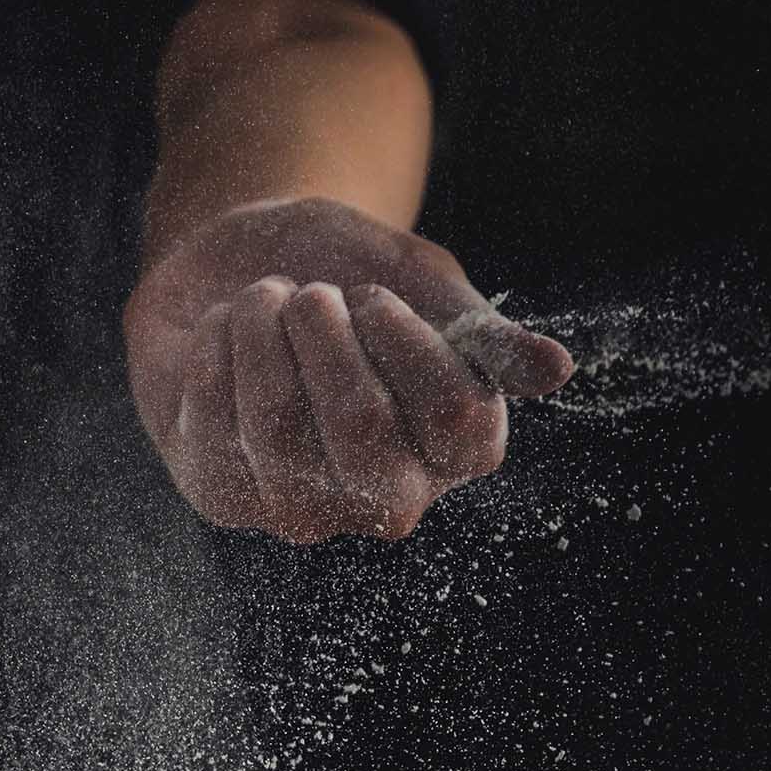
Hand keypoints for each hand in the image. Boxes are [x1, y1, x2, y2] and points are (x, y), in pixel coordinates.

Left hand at [123, 196, 573, 542]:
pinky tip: (223, 331)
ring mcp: (301, 508)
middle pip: (363, 425)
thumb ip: (478, 329)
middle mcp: (385, 497)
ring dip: (263, 331)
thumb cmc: (339, 270)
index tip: (371, 294)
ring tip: (264, 300)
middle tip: (312, 294)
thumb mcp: (414, 277)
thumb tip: (557, 372)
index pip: (459, 417)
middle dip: (327, 333)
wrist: (233, 262)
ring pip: (278, 423)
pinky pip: (213, 419)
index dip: (409, 340)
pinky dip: (216, 347)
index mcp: (454, 449)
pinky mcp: (223, 497)